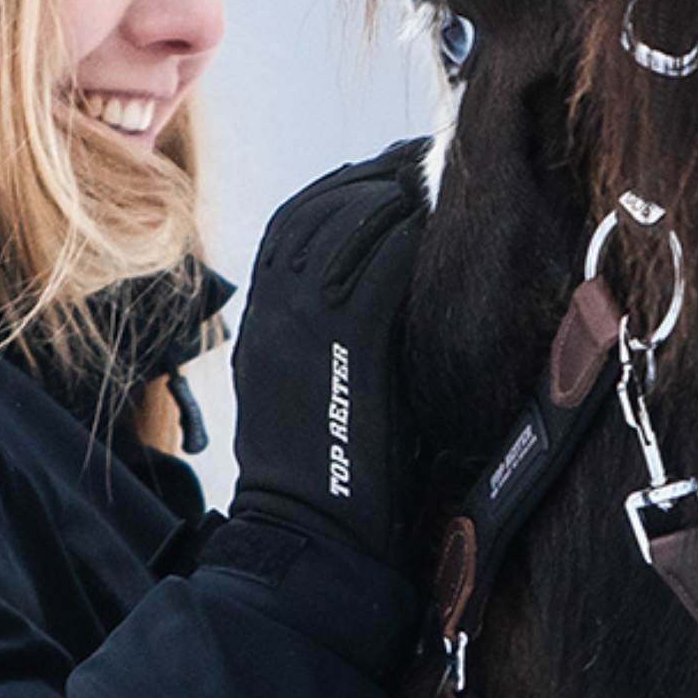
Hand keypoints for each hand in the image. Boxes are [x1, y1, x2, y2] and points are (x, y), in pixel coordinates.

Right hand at [228, 141, 430, 569]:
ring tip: (437, 181)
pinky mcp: (342, 350)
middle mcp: (270, 315)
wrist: (307, 540)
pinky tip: (439, 230)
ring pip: (347, 230)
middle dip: (374, 176)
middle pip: (318, 211)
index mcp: (258, 322)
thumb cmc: (321, 479)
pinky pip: (379, 272)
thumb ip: (324, 333)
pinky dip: (409, 242)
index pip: (290, 223)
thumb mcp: (303, 388)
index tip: (387, 170)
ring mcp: (301, 329)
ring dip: (396, 198)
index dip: (342, 187)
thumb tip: (381, 285)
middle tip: (425, 158)